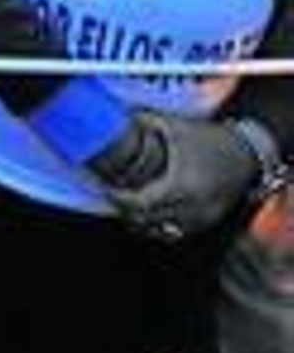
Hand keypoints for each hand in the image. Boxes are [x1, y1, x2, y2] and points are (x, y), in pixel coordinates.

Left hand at [101, 111, 257, 240]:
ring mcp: (200, 218)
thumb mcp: (172, 125)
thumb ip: (141, 122)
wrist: (246, 153)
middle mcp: (192, 206)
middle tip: (111, 195)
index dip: (118, 198)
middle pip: (146, 220)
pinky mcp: (205, 223)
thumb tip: (112, 119)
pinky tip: (146, 212)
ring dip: (138, 220)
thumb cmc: (208, 138)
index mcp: (181, 183)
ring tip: (125, 204)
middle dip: (124, 209)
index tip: (106, 188)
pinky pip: (174, 233)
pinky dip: (156, 225)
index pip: (140, 203)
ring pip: (158, 230)